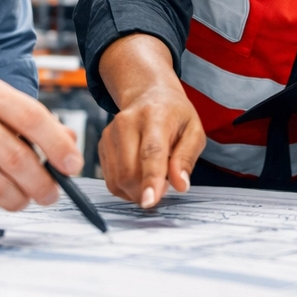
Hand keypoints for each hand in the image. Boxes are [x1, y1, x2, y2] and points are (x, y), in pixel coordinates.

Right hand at [98, 87, 203, 208]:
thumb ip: (187, 158)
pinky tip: (139, 175)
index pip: (151, 152)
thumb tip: (180, 185)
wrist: (149, 95)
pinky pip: (111, 180)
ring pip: (117, 179)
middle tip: (164, 186)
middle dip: (146, 190)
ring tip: (153, 176)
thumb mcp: (194, 131)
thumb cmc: (175, 115)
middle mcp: (127, 123)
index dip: (151, 179)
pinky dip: (127, 187)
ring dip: (137, 191)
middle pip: (129, 171)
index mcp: (155, 116)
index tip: (150, 201)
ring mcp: (110, 134)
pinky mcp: (102, 145)